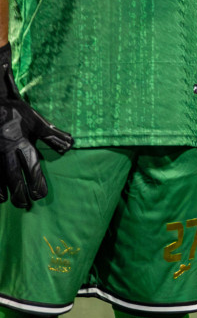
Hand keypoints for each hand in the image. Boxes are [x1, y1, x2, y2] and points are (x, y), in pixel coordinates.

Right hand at [0, 44, 72, 209]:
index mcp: (21, 142)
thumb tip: (69, 145)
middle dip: (19, 192)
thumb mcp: (36, 121)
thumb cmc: (16, 112)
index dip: (36, 181)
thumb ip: (51, 135)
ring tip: (9, 202)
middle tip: (26, 205)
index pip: (30, 166)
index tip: (41, 194)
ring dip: (3, 191)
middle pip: (12, 176)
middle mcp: (5, 150)